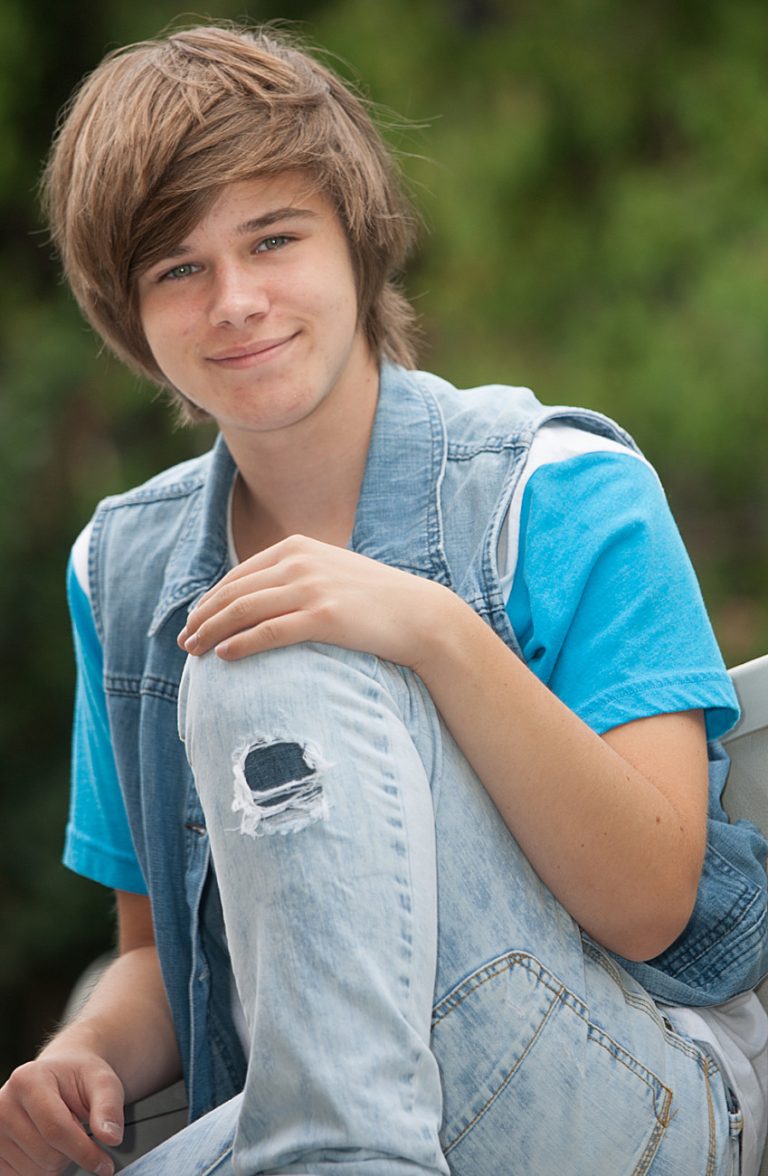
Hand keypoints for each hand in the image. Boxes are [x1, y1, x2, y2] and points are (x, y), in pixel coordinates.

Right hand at [0, 1048, 123, 1175]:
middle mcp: (4, 1104)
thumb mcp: (103, 1082)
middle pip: (46, 1154)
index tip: (105, 1165)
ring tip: (63, 1137)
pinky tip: (49, 1149)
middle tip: (81, 1134)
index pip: (56, 1129)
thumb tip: (111, 1137)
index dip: (84, 1152)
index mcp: (28, 1080)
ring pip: (34, 1171)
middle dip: (72, 1154)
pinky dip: (42, 1171)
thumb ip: (109, 1107)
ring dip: (58, 1164)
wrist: (59, 1076)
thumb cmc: (79, 1078)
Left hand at [177, 534, 453, 667]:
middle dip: (203, 617)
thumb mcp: (330, 574)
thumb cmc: (374, 602)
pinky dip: (240, 643)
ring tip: (193, 651)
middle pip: (234, 592)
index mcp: (297, 548)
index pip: (238, 575)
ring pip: (243, 611)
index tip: (194, 621)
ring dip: (211, 631)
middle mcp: (299, 562)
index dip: (210, 600)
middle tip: (184, 641)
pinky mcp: (323, 616)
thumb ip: (297, 578)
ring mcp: (311, 587)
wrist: (420, 615)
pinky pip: (269, 631)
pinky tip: (223, 656)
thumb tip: (261, 601)